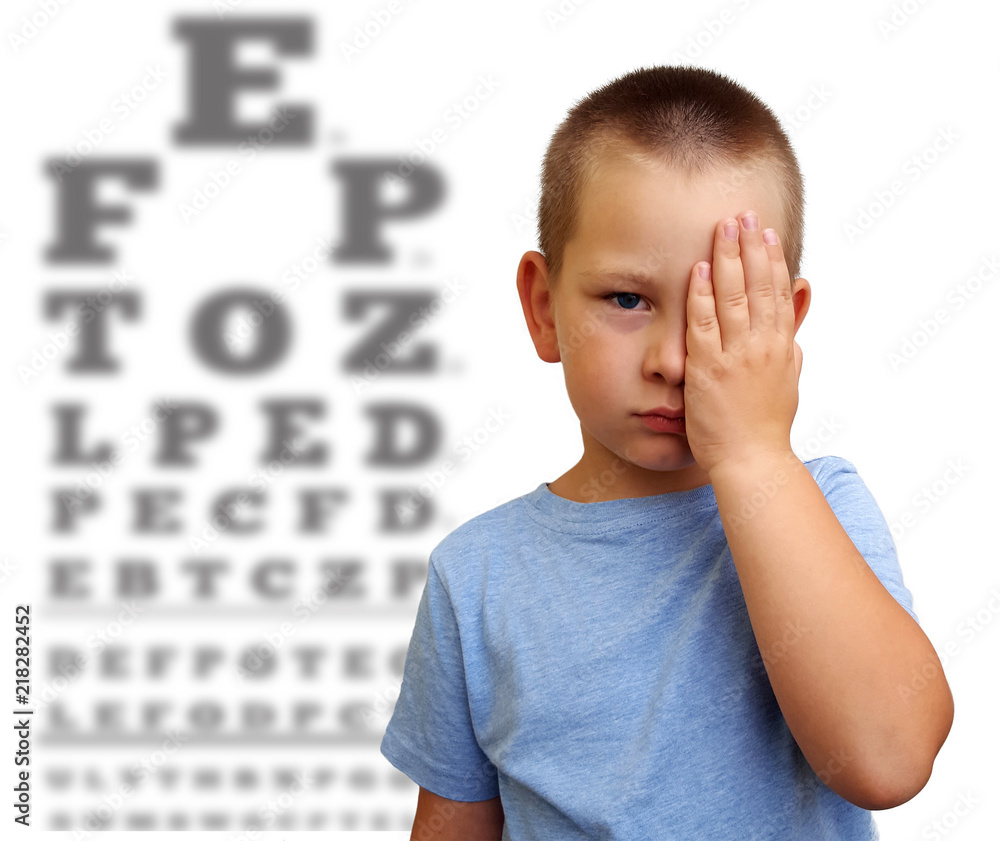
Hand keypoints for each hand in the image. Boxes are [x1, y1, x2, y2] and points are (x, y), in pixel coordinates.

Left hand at [683, 211, 801, 476]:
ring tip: (723, 228)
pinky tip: (700, 269)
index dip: (773, 261)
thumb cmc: (765, 429)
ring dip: (729, 259)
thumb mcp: (788, 385)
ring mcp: (736, 356)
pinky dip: (703, 295)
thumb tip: (794, 335)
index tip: (767, 233)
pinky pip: (704, 324)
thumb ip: (790, 354)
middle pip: (759, 286)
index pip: (779, 294)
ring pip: (735, 297)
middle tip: (744, 215)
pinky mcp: (709, 369)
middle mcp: (763, 347)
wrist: (752, 462)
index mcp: (783, 349)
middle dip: (751, 247)